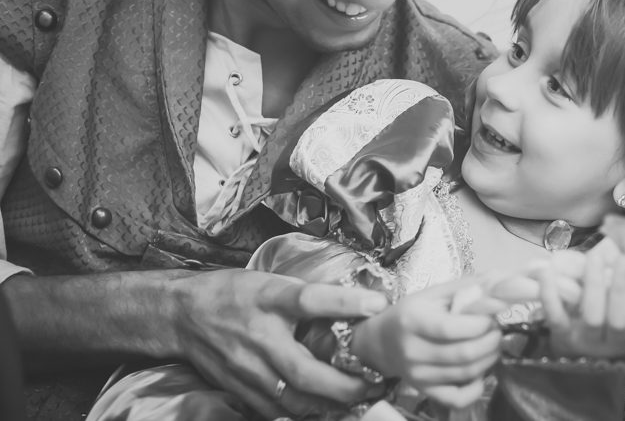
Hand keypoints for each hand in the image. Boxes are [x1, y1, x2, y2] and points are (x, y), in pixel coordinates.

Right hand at [168, 268, 387, 419]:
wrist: (182, 315)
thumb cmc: (233, 294)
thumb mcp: (273, 281)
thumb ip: (310, 296)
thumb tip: (359, 304)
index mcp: (269, 299)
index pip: (309, 299)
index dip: (344, 303)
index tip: (378, 307)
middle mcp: (258, 337)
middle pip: (304, 370)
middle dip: (345, 384)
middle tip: (376, 383)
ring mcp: (246, 369)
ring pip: (292, 400)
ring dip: (329, 405)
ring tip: (359, 399)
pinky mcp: (239, 390)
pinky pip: (276, 411)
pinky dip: (304, 412)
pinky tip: (324, 407)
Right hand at [353, 279, 501, 408]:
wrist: (382, 341)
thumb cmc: (413, 312)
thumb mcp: (434, 293)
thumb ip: (467, 288)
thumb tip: (502, 286)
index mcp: (412, 320)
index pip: (451, 328)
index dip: (480, 324)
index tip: (491, 316)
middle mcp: (412, 350)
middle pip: (463, 354)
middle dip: (490, 341)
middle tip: (496, 330)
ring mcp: (417, 375)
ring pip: (465, 374)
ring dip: (489, 359)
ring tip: (492, 345)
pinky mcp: (423, 391)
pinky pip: (456, 399)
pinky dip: (476, 388)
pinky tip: (481, 371)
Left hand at [539, 249, 624, 359]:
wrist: (575, 341)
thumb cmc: (609, 309)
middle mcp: (615, 344)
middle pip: (619, 320)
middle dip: (622, 288)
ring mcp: (588, 342)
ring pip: (592, 316)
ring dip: (594, 284)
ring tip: (595, 258)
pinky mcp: (562, 338)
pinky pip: (557, 317)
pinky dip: (552, 295)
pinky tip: (548, 273)